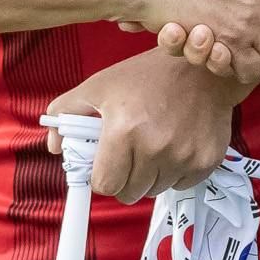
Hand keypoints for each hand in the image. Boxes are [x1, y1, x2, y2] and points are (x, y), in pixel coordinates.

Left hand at [42, 49, 239, 202]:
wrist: (202, 66)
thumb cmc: (147, 75)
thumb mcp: (99, 85)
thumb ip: (65, 112)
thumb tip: (54, 146)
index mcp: (124, 129)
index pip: (104, 185)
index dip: (102, 176)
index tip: (106, 165)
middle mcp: (155, 147)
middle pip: (129, 193)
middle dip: (125, 177)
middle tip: (130, 152)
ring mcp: (184, 156)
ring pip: (154, 190)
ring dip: (149, 175)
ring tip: (153, 143)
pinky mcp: (206, 161)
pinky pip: (180, 184)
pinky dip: (174, 172)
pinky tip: (174, 144)